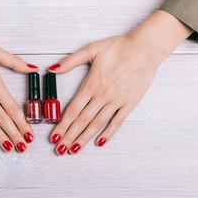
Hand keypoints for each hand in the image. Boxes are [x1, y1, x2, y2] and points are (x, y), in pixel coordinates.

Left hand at [48, 10, 192, 154]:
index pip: (73, 109)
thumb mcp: (91, 49)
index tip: (54, 136)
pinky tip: (99, 142)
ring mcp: (116, 101)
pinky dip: (108, 133)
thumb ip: (70, 61)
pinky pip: (117, 122)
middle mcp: (102, 96)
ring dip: (84, 138)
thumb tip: (52, 69)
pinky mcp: (129, 103)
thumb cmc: (119, 47)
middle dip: (69, 137)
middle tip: (60, 150)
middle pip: (82, 121)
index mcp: (91, 84)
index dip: (62, 125)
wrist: (145, 48)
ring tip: (74, 150)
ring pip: (97, 124)